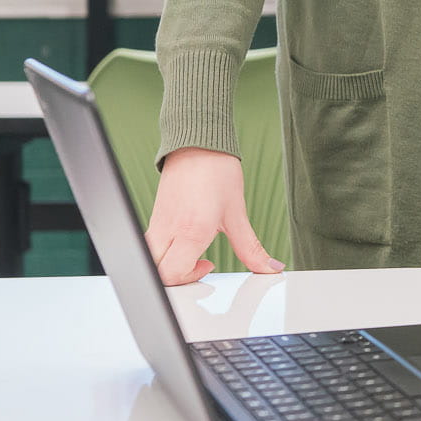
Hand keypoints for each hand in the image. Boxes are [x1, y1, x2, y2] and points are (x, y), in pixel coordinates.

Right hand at [146, 147, 283, 284]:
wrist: (198, 142)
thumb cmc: (217, 172)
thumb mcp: (237, 214)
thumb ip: (252, 248)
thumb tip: (271, 268)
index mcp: (191, 231)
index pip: (172, 274)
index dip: (189, 278)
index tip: (209, 264)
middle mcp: (169, 229)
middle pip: (156, 271)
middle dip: (176, 278)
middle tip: (197, 265)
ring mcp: (158, 222)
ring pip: (149, 258)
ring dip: (167, 265)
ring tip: (189, 253)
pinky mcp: (155, 216)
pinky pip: (150, 243)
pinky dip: (163, 251)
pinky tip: (183, 240)